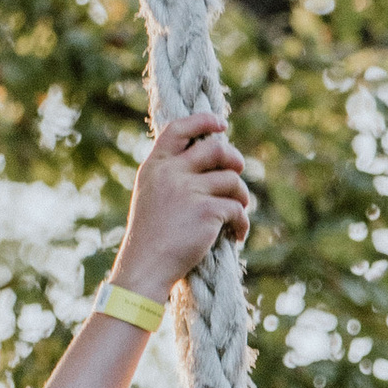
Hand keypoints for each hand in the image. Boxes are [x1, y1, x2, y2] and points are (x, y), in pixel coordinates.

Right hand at [114, 112, 251, 297]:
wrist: (145, 267)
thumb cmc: (150, 239)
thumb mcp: (151, 196)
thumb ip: (173, 176)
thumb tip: (212, 163)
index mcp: (154, 167)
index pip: (178, 129)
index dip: (203, 121)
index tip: (221, 124)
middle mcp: (171, 173)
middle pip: (216, 149)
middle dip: (234, 159)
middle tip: (239, 171)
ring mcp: (189, 190)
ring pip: (232, 180)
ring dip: (241, 197)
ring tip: (236, 215)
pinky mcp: (207, 210)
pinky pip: (237, 208)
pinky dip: (241, 223)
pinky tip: (236, 235)